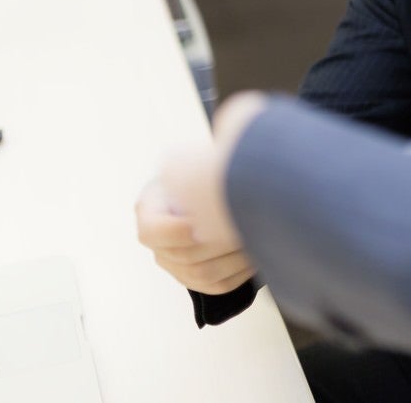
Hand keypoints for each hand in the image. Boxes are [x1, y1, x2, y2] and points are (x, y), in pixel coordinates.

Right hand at [154, 92, 269, 275]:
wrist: (222, 187)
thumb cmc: (214, 166)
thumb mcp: (208, 149)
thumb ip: (222, 138)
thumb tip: (240, 125)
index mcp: (152, 205)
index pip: (150, 230)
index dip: (174, 232)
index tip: (200, 223)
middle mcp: (159, 237)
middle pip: (181, 255)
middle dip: (217, 244)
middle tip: (245, 228)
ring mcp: (175, 261)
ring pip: (201, 274)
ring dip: (233, 259)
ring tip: (259, 238)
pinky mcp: (197, 277)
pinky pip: (216, 285)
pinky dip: (240, 273)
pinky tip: (259, 252)